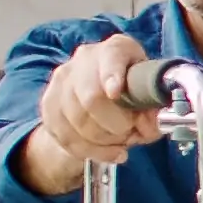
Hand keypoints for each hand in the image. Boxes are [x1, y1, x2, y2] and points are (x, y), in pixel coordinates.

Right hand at [25, 32, 171, 180]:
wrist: (100, 99)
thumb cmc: (132, 95)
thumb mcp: (151, 100)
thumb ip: (154, 112)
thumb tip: (148, 124)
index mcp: (117, 50)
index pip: (112, 57)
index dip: (113, 75)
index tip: (115, 92)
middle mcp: (86, 58)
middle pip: (92, 97)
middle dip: (115, 125)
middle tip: (128, 132)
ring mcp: (63, 79)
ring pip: (77, 121)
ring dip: (103, 141)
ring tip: (119, 142)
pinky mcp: (48, 102)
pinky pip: (65, 135)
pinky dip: (89, 151)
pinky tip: (104, 151)